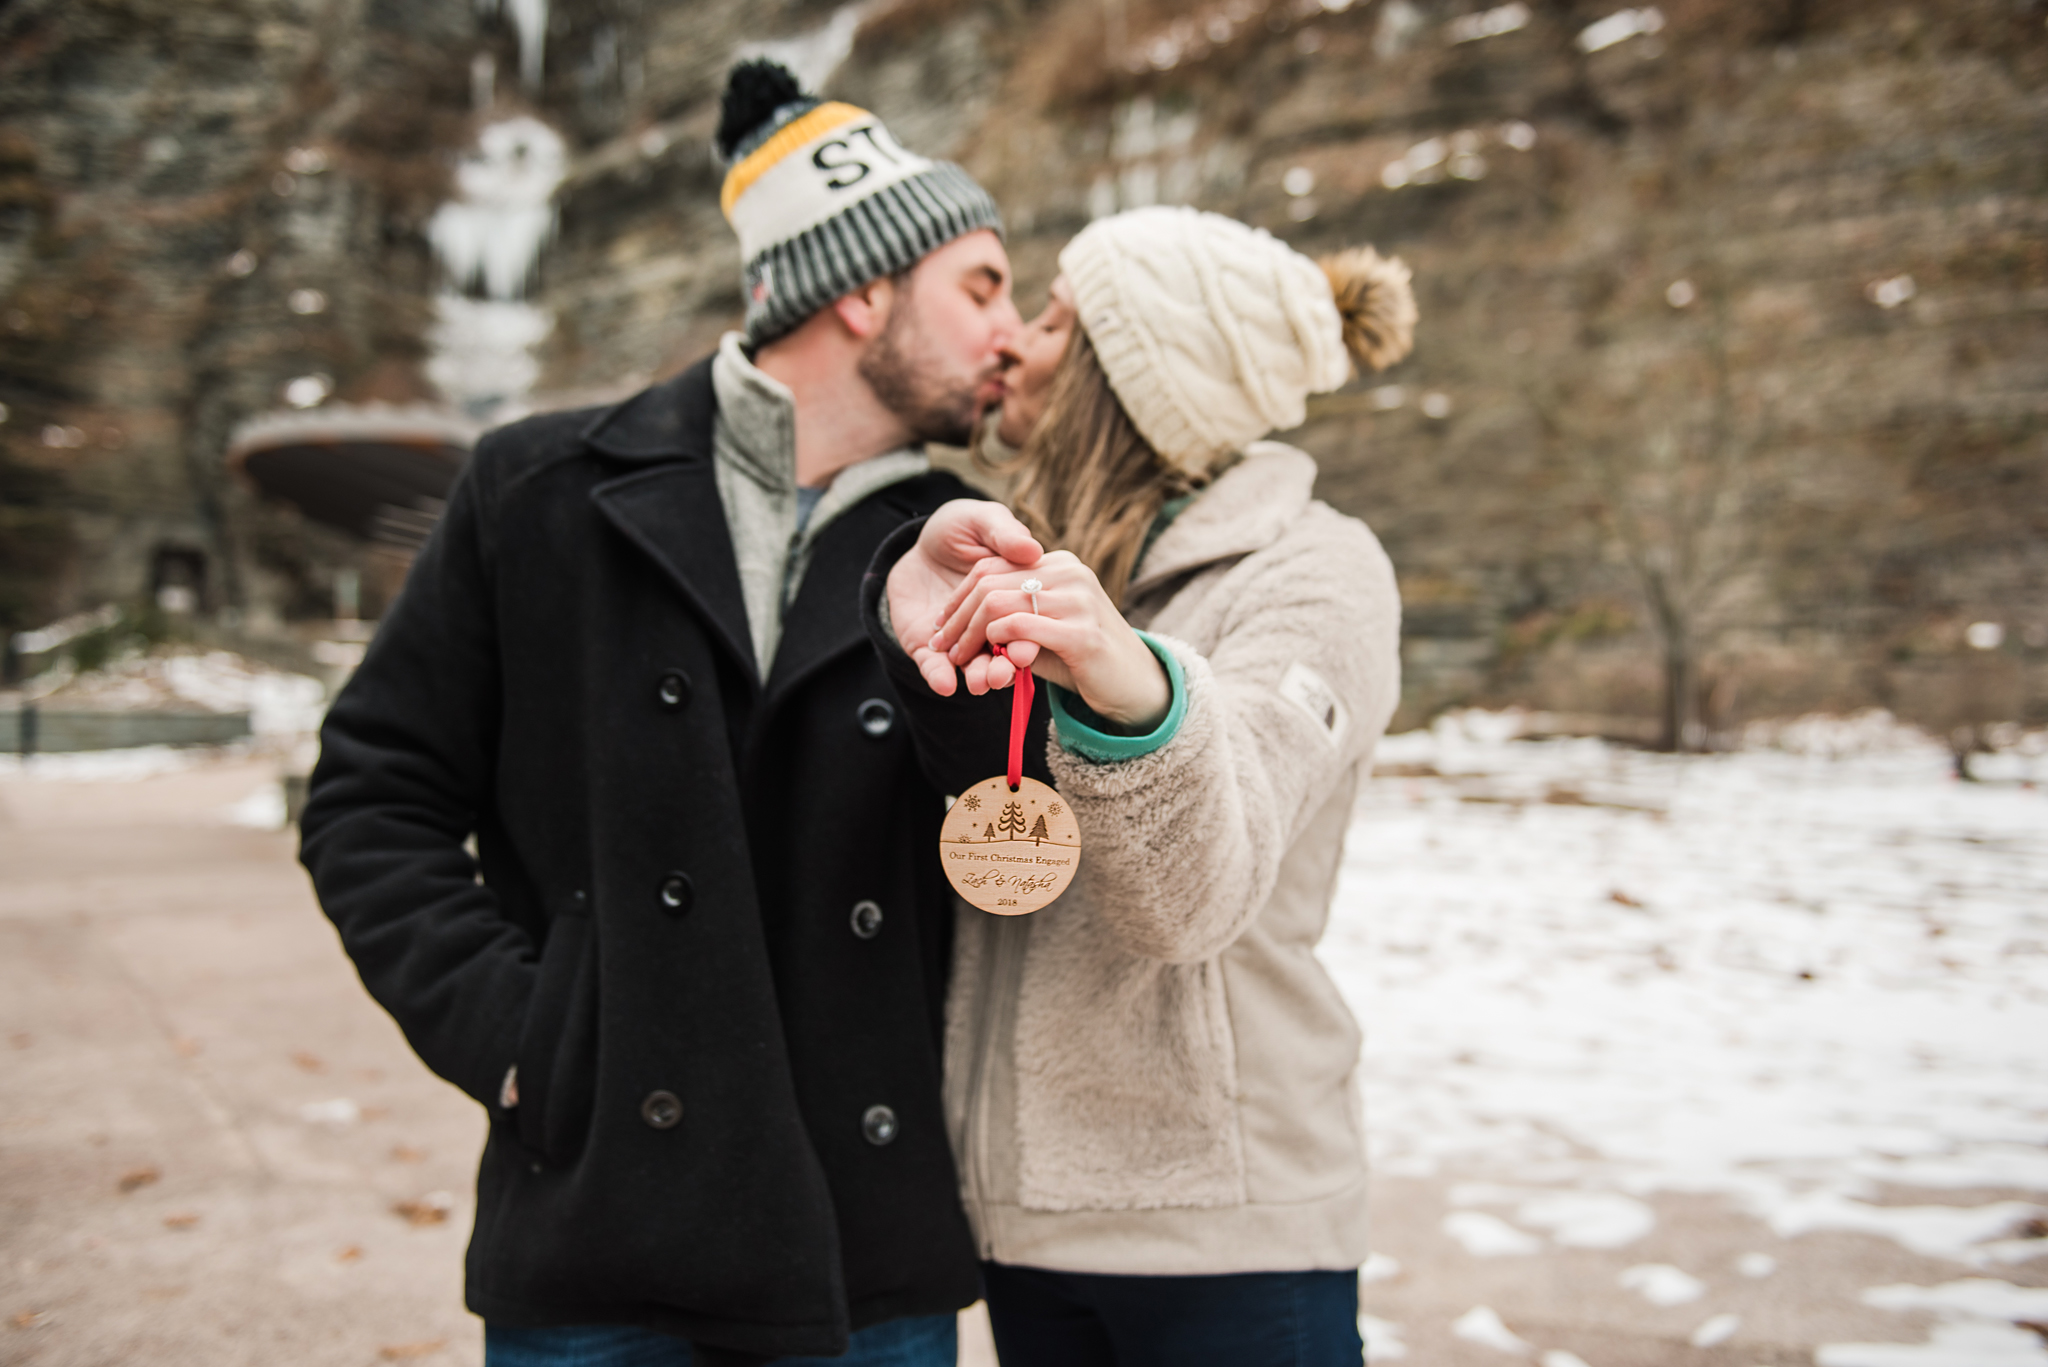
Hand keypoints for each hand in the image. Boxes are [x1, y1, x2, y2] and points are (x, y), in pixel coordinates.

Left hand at [886, 500, 1043, 696]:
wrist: (914, 543)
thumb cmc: (959, 527)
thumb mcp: (983, 520)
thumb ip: (1004, 533)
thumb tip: (1033, 549)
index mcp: (1014, 593)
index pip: (1019, 613)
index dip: (1022, 628)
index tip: (1027, 645)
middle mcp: (992, 622)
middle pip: (1002, 645)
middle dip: (1004, 662)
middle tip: (1006, 672)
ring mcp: (962, 638)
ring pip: (975, 664)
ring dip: (980, 675)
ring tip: (982, 684)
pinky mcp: (929, 647)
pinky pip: (935, 668)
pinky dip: (940, 676)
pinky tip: (946, 683)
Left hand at [930, 550, 1171, 729]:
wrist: (1136, 685)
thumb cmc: (1083, 659)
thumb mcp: (1045, 627)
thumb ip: (1014, 614)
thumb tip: (971, 620)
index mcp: (1059, 564)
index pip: (992, 565)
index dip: (959, 595)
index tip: (941, 623)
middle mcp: (1069, 572)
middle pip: (989, 582)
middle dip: (957, 616)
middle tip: (940, 644)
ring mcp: (1078, 599)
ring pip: (998, 603)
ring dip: (968, 634)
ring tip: (956, 657)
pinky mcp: (1081, 632)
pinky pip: (1019, 626)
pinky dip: (994, 642)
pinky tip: (987, 659)